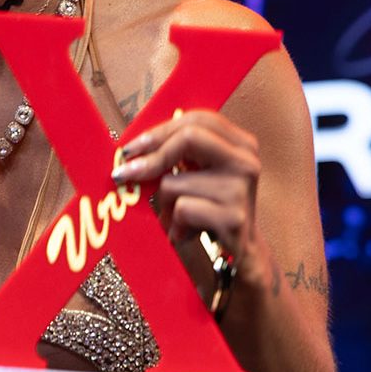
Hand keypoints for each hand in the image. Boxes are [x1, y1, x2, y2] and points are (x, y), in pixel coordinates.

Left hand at [112, 110, 261, 267]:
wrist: (243, 252)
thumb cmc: (210, 207)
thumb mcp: (199, 174)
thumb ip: (177, 153)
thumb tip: (131, 148)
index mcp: (239, 144)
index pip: (196, 119)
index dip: (159, 131)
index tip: (130, 148)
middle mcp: (245, 161)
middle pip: (189, 137)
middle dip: (150, 156)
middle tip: (124, 173)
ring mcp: (241, 189)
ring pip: (174, 181)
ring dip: (161, 202)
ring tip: (172, 216)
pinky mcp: (232, 217)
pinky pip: (181, 209)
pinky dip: (173, 222)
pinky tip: (183, 231)